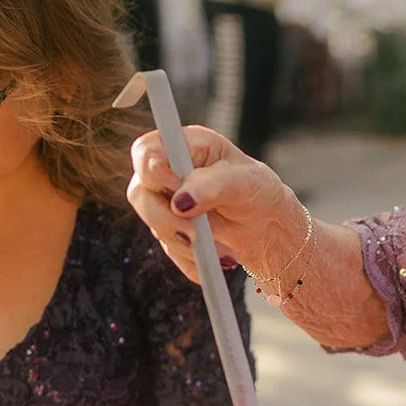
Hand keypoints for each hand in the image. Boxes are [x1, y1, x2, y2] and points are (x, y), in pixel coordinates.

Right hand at [127, 127, 298, 282]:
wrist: (265, 224)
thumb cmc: (257, 190)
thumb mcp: (244, 181)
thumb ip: (212, 185)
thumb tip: (180, 201)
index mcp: (184, 146)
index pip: (147, 151)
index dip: (153, 171)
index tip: (175, 188)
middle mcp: (168, 172)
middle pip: (140, 193)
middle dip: (165, 218)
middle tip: (194, 235)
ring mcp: (165, 202)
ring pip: (154, 225)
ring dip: (186, 243)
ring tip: (223, 249)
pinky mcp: (170, 230)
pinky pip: (169, 250)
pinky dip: (192, 260)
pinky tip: (218, 259)